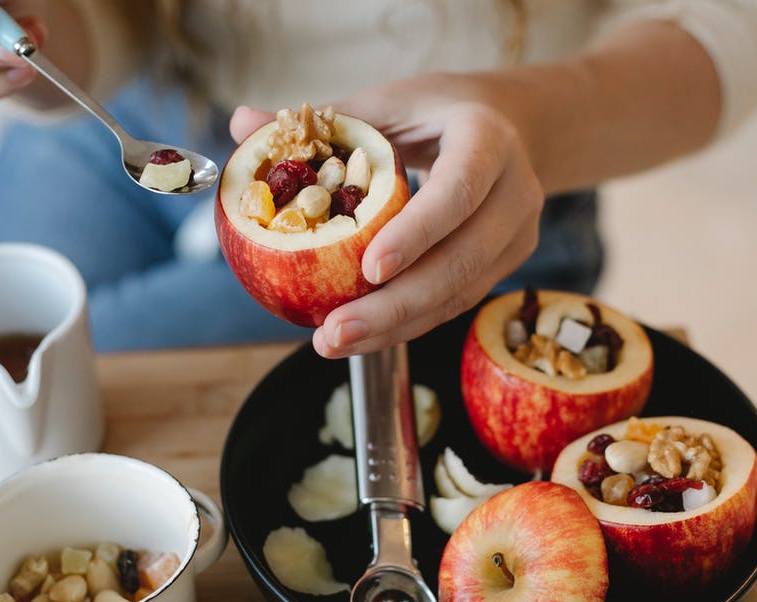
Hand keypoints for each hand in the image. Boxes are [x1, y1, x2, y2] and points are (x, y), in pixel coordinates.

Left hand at [230, 74, 544, 357]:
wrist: (510, 126)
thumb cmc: (436, 112)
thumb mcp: (387, 103)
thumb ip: (325, 122)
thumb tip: (240, 122)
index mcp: (488, 139)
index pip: (458, 190)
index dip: (417, 233)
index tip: (368, 270)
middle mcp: (514, 191)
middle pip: (461, 261)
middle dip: (396, 306)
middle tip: (335, 333)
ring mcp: (517, 235)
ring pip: (460, 294)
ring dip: (397, 327)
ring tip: (335, 342)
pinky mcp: (507, 265)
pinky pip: (455, 302)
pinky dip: (408, 323)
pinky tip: (362, 336)